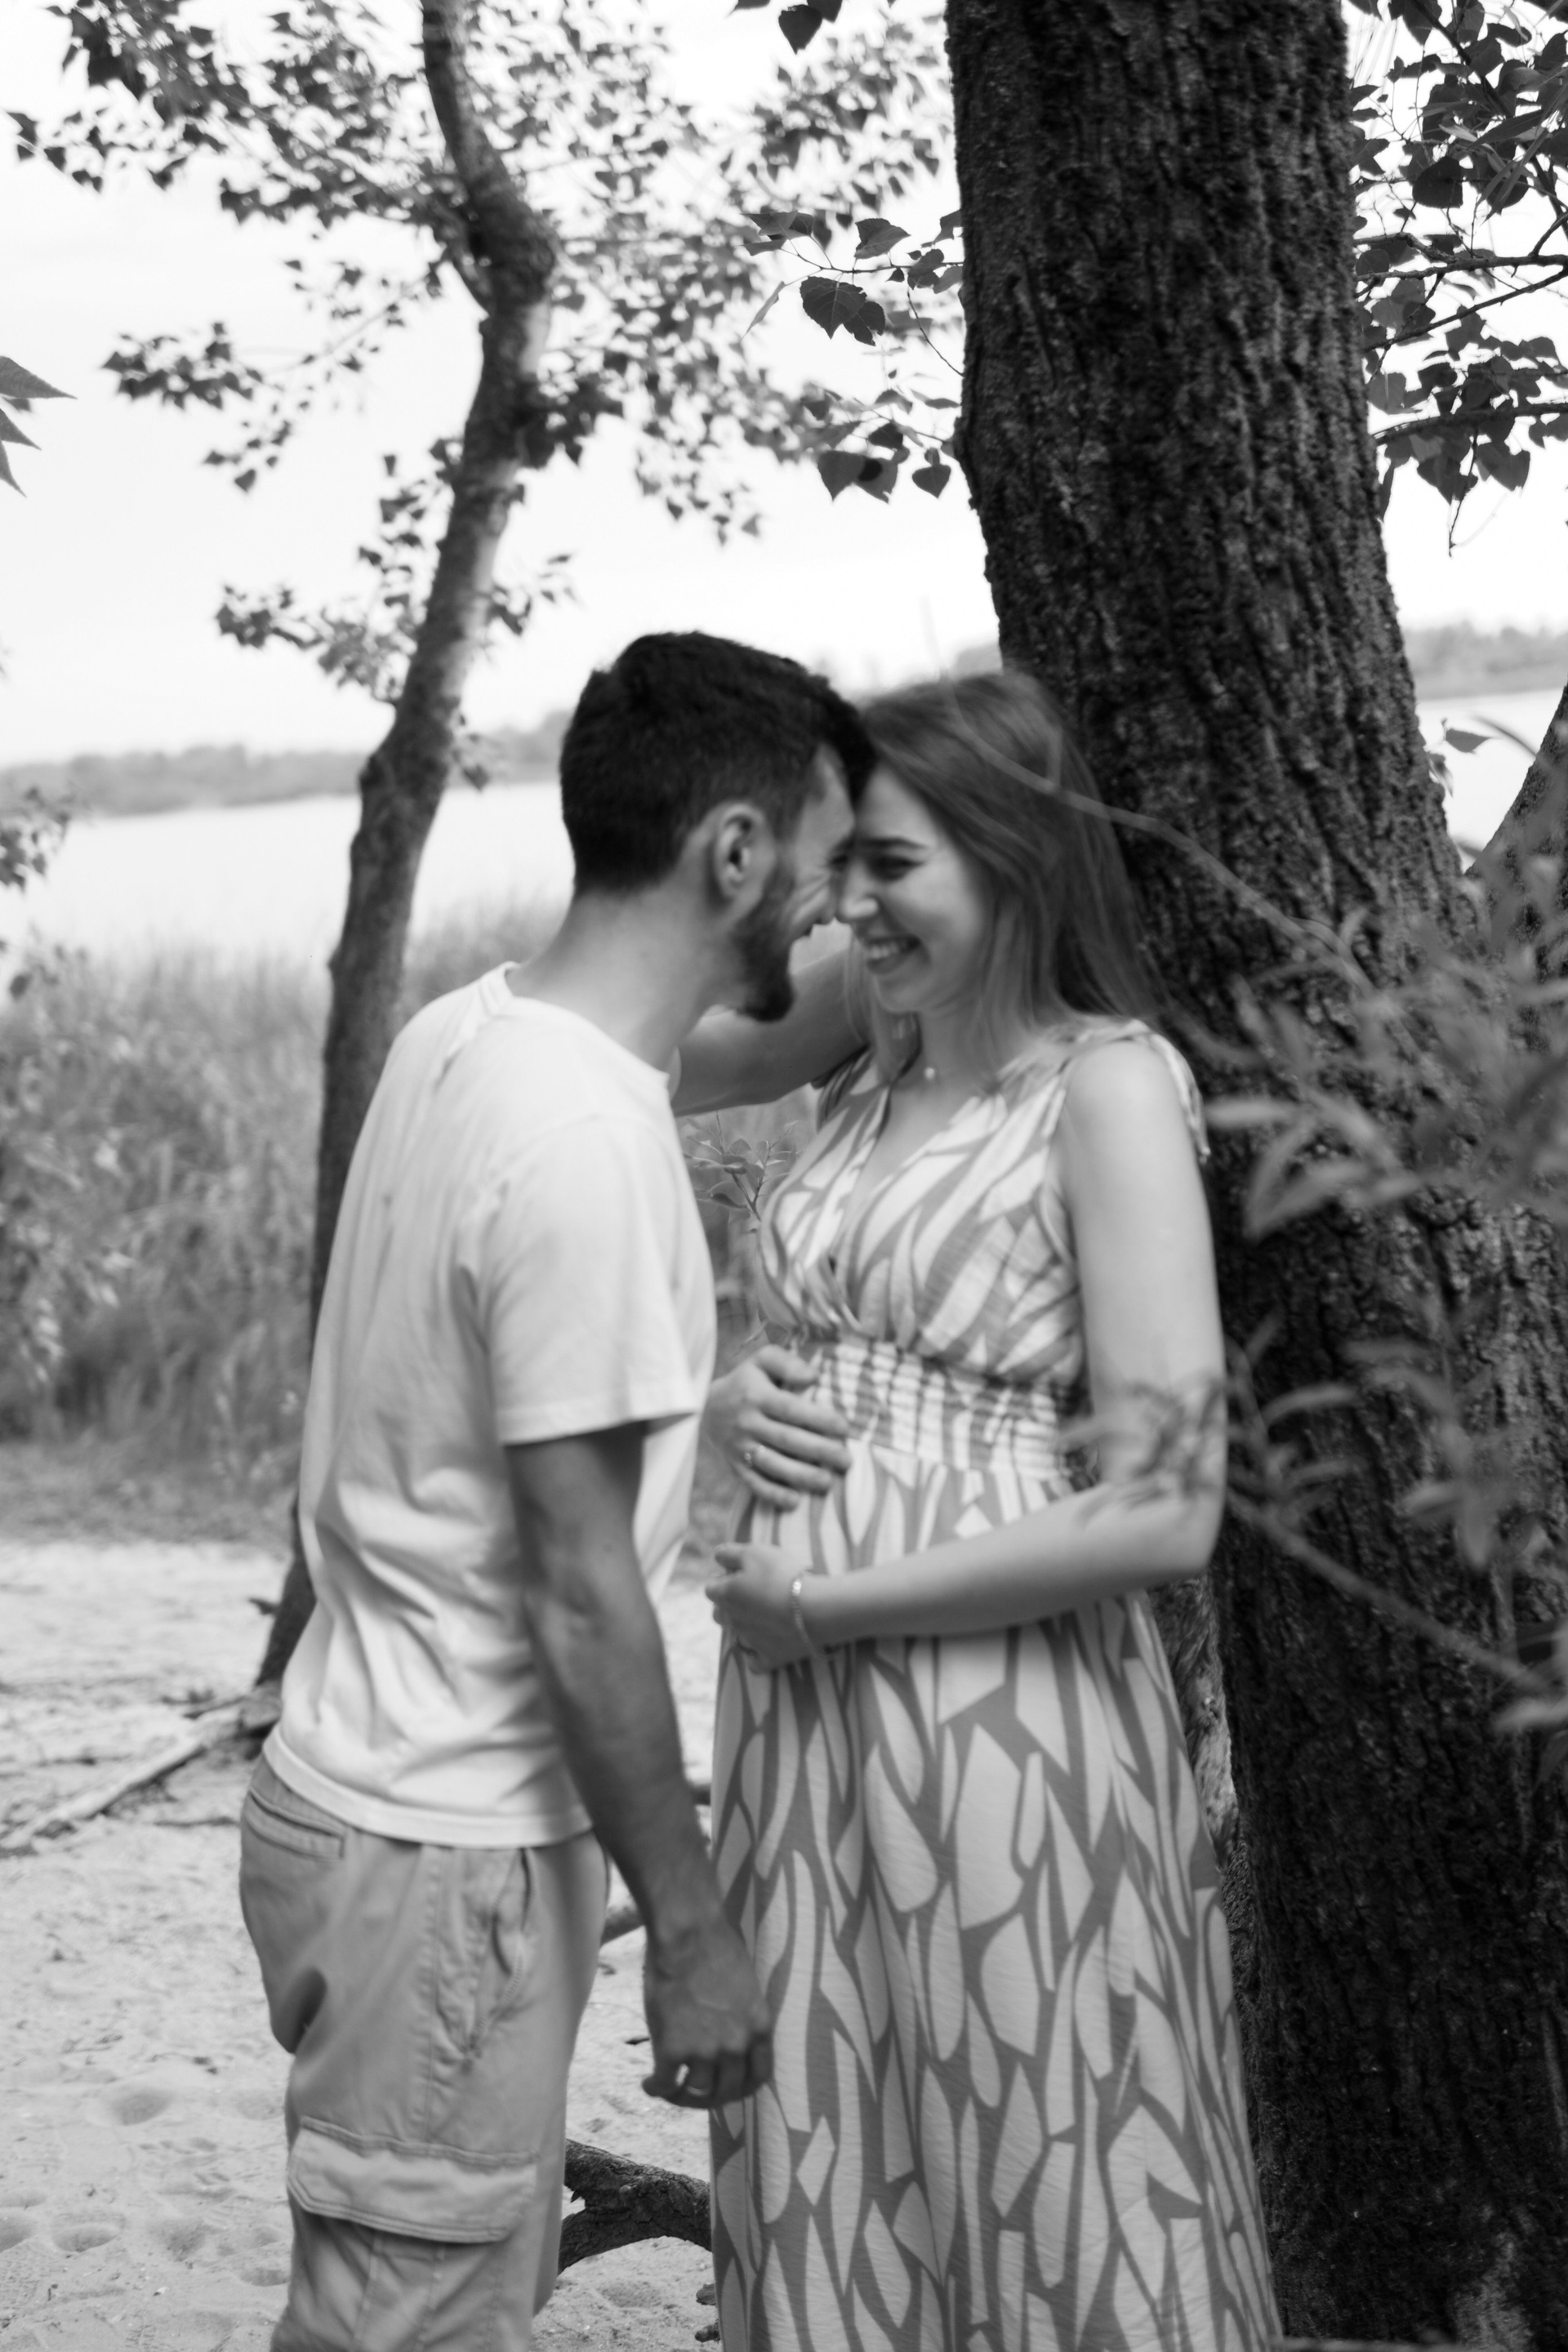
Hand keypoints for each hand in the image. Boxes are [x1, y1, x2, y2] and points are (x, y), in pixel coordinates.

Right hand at [641, 1910, 772, 2107]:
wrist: (687, 1933)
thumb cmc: (715, 1944)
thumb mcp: (745, 1986)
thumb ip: (739, 2017)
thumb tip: (725, 2033)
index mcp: (759, 2027)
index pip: (759, 2077)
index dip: (742, 2089)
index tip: (728, 2088)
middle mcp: (736, 2046)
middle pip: (727, 2091)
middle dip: (710, 2097)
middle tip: (694, 2093)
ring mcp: (704, 2051)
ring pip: (696, 2093)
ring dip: (681, 2097)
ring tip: (669, 2090)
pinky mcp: (672, 2049)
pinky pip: (665, 2084)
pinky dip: (655, 2089)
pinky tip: (648, 2084)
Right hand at [705, 1345, 849, 1511]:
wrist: (705, 1407)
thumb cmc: (747, 1381)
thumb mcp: (762, 1361)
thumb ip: (788, 1363)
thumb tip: (813, 1377)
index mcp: (757, 1395)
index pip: (791, 1409)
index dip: (818, 1419)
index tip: (844, 1428)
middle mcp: (747, 1422)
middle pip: (786, 1439)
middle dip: (819, 1451)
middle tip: (846, 1460)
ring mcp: (740, 1447)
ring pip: (772, 1464)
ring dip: (800, 1475)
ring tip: (828, 1482)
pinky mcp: (736, 1466)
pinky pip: (754, 1483)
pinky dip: (773, 1494)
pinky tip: (795, 1501)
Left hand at [707, 1541, 815, 1667]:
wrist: (814, 1608)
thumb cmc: (782, 1575)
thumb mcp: (754, 1552)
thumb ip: (729, 1553)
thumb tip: (716, 1557)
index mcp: (726, 1595)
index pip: (711, 1588)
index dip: (723, 1579)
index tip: (739, 1574)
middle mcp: (732, 1620)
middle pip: (719, 1614)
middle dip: (728, 1604)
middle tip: (751, 1593)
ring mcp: (750, 1641)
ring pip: (736, 1634)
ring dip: (744, 1624)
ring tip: (764, 1613)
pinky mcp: (769, 1658)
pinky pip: (755, 1663)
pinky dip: (757, 1655)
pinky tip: (766, 1646)